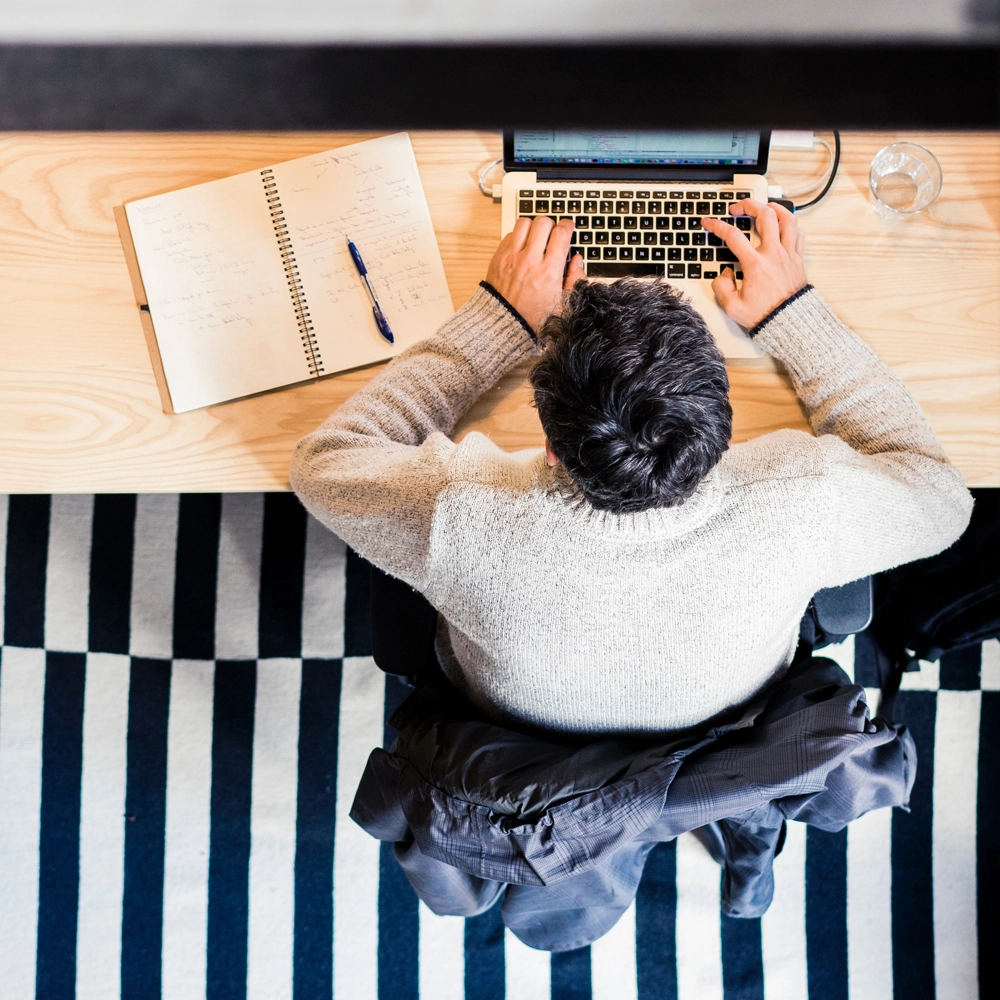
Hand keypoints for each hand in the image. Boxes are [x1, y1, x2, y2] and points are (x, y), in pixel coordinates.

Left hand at [485, 217, 583, 331]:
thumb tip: (578, 261)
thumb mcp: (563, 304)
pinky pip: (510, 234)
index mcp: (549, 271)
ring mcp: (512, 257)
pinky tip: (523, 247)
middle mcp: (530, 260)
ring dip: (533, 227)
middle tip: (552, 233)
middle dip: (551, 225)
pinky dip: (518, 236)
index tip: (568, 228)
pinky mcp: (498, 257)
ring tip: (536, 237)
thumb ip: (575, 280)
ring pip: (525, 222)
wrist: (504, 323)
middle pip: (543, 222)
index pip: (561, 233)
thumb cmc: (532, 317)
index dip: (567, 226)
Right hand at [700, 200, 807, 328]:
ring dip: (773, 208)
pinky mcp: (798, 258)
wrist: (789, 323)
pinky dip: (789, 224)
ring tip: (763, 207)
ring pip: (786, 218)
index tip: (709, 223)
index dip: (717, 226)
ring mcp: (788, 254)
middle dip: (749, 205)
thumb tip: (724, 273)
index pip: (733, 236)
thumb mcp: (732, 307)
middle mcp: (774, 254)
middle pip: (764, 215)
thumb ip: (721, 287)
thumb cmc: (764, 315)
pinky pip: (798, 233)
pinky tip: (781, 225)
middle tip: (738, 208)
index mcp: (755, 265)